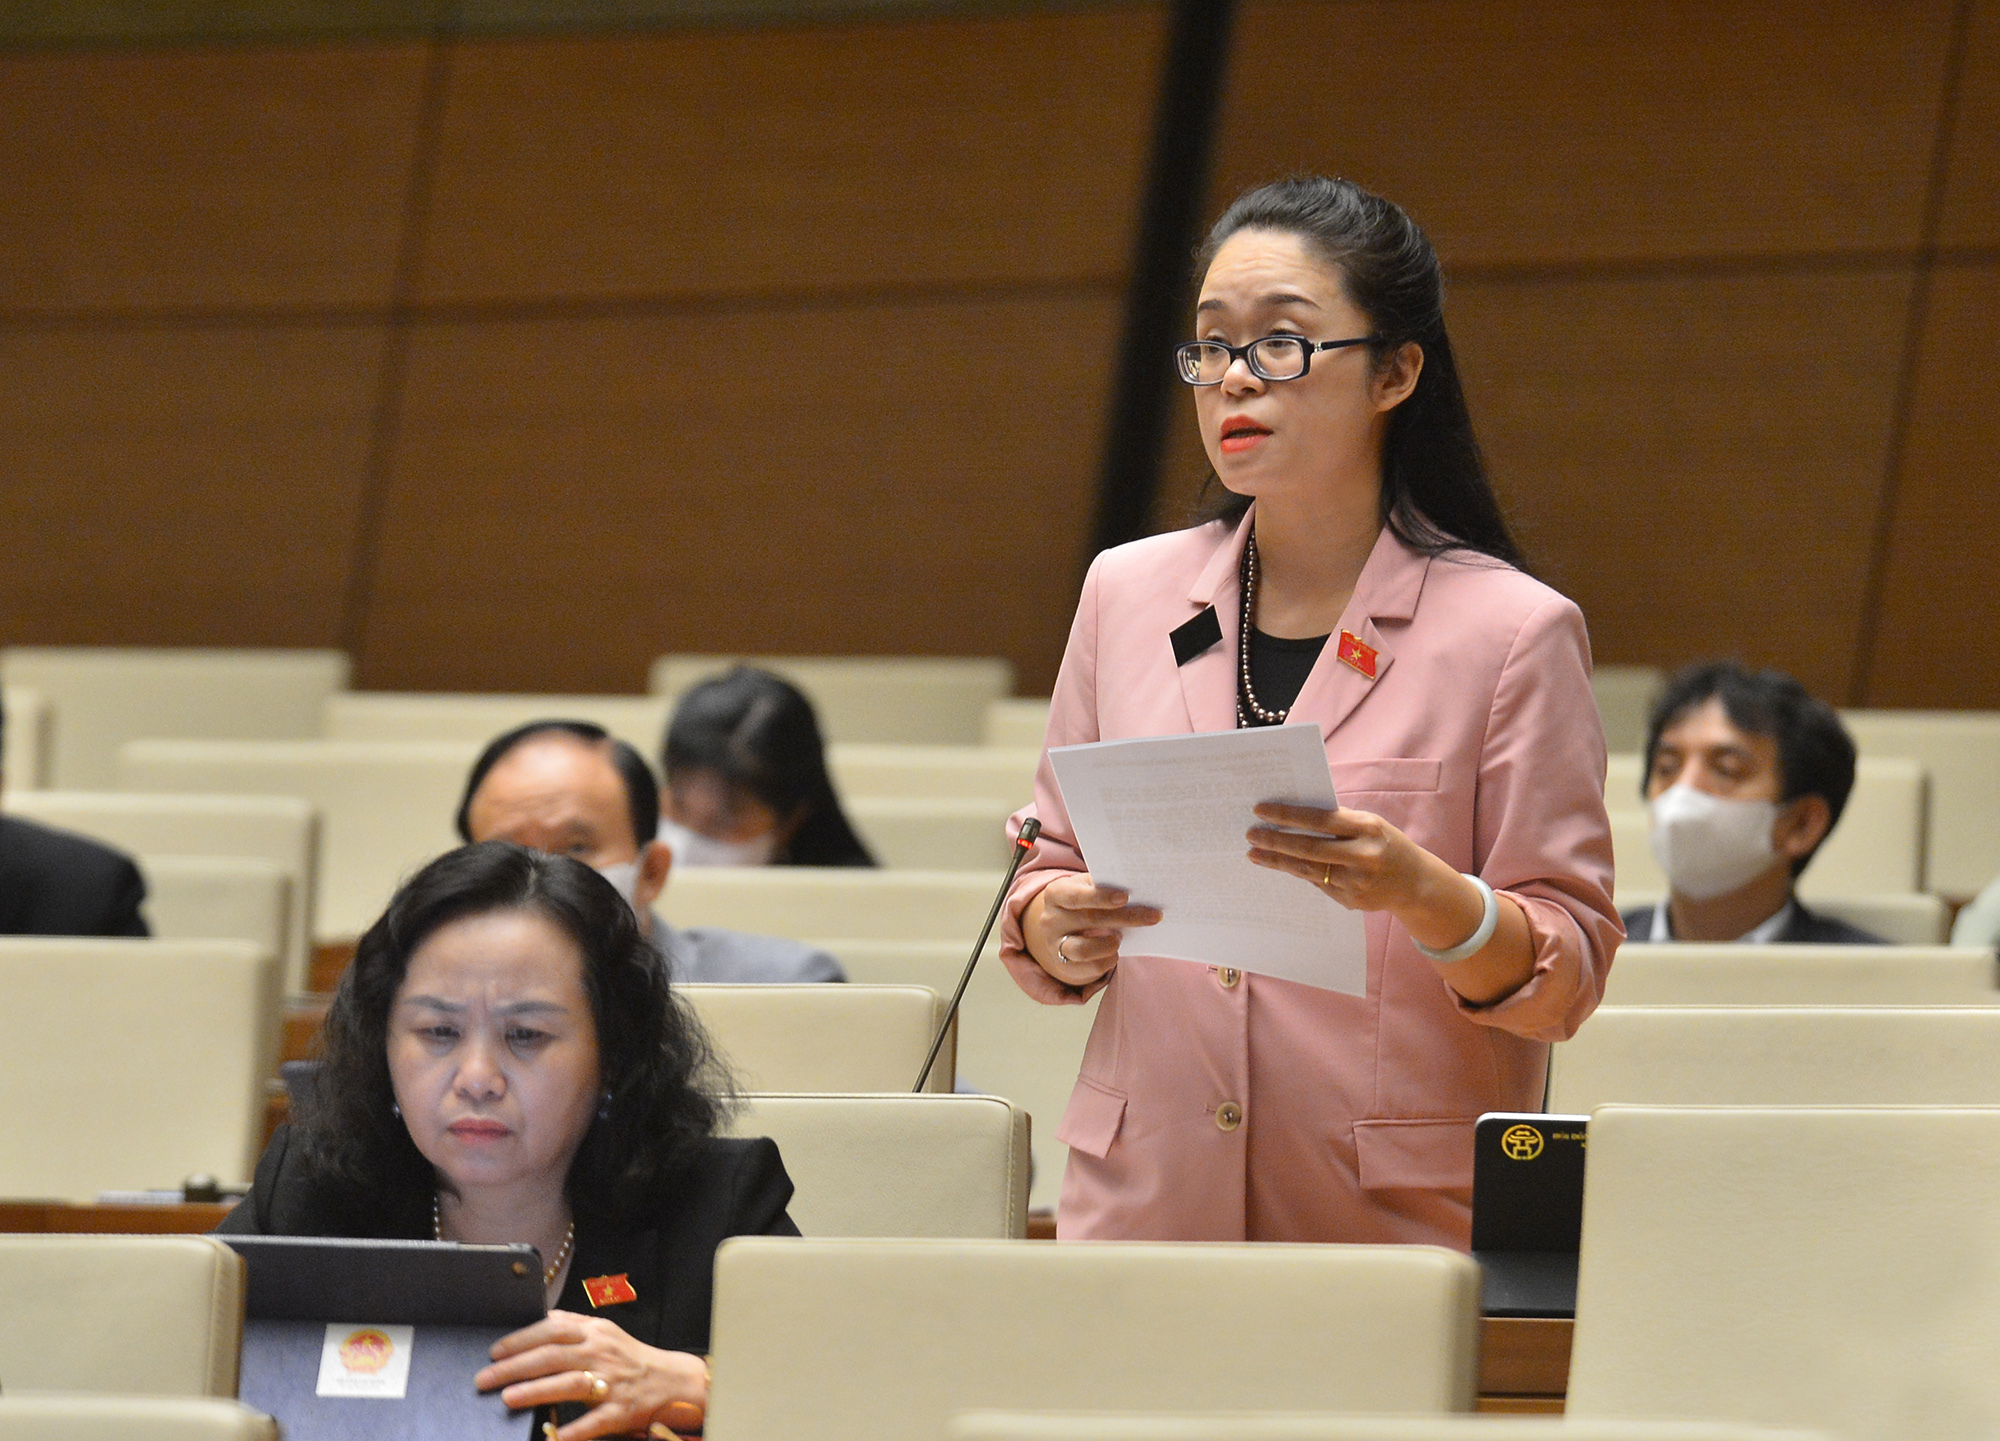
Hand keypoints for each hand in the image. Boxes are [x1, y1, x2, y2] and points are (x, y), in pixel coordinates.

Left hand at [477, 1310, 706, 1440]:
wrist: (673, 1381)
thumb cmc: (630, 1358)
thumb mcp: (604, 1333)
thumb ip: (573, 1325)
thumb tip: (538, 1318)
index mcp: (595, 1332)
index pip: (552, 1329)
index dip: (521, 1339)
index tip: (494, 1351)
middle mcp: (602, 1353)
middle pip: (553, 1356)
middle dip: (515, 1366)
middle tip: (485, 1378)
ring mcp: (612, 1382)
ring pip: (570, 1384)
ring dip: (537, 1391)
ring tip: (507, 1398)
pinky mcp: (621, 1411)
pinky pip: (594, 1421)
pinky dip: (573, 1431)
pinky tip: (552, 1439)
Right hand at [1025, 872, 1161, 987]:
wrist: (1062, 929)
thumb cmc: (1083, 903)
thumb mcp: (1086, 888)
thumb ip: (1103, 886)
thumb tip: (1137, 886)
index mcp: (1056, 893)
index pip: (1076, 896)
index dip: (1100, 897)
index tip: (1126, 897)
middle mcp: (1051, 919)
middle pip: (1089, 920)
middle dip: (1125, 918)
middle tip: (1153, 916)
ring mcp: (1055, 945)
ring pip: (1083, 950)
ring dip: (1109, 944)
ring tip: (1120, 938)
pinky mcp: (1064, 965)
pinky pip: (1090, 967)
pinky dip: (1108, 960)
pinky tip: (1114, 952)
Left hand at [1246, 803, 1432, 913]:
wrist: (1415, 883)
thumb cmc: (1385, 844)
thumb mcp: (1370, 825)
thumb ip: (1339, 820)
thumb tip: (1295, 814)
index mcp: (1367, 828)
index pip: (1320, 819)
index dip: (1288, 815)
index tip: (1261, 810)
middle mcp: (1363, 856)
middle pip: (1309, 848)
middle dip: (1276, 840)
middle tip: (1251, 834)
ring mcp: (1356, 881)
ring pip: (1308, 870)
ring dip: (1277, 861)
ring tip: (1255, 853)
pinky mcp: (1351, 900)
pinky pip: (1317, 884)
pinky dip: (1298, 872)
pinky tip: (1281, 865)